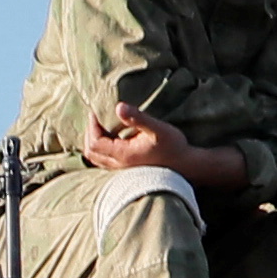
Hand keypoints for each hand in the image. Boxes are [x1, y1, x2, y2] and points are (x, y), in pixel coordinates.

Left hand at [85, 105, 246, 190]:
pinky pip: (104, 162)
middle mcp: (119, 165)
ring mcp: (122, 170)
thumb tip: (118, 107)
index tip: (96, 111)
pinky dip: (100, 149)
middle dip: (89, 133)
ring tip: (100, 126)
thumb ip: (138, 118)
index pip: (95, 142)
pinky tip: (110, 138)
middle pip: (91, 151)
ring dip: (94, 141)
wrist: (186, 166)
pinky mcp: (127, 170)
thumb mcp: (158, 128)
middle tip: (95, 117)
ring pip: (96, 159)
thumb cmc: (174, 146)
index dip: (92, 125)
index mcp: (123, 154)